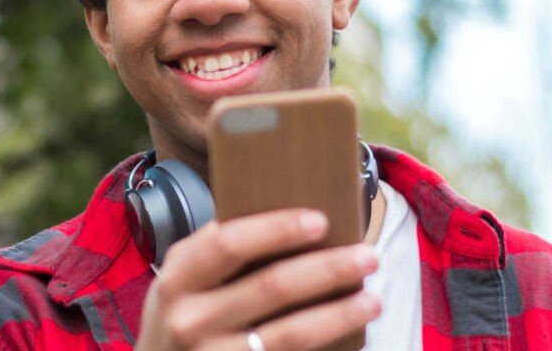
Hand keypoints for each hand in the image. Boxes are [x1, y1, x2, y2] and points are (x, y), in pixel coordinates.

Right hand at [135, 209, 380, 349]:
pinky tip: (352, 333)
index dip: (276, 229)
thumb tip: (293, 215)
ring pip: (291, 333)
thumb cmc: (183, 313)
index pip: (228, 243)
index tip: (320, 220)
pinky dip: (328, 345)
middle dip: (327, 269)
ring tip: (373, 299)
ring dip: (339, 314)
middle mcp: (190, 320)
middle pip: (271, 287)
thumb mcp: (185, 280)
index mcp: (178, 278)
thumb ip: (220, 251)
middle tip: (367, 255)